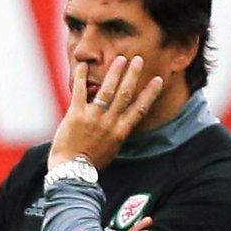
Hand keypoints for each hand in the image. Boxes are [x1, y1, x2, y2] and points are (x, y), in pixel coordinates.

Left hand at [49, 55, 163, 170]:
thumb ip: (117, 133)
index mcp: (120, 131)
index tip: (158, 79)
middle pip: (125, 94)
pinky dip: (81, 77)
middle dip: (133, 75)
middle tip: (139, 60)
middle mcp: (109, 122)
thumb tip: (122, 121)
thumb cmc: (91, 163)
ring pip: (107, 90)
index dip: (150, 93)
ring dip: (114, 72)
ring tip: (120, 59)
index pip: (140, 108)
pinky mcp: (75, 115)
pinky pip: (79, 92)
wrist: (72, 171)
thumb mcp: (112, 149)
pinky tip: (83, 65)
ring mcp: (92, 117)